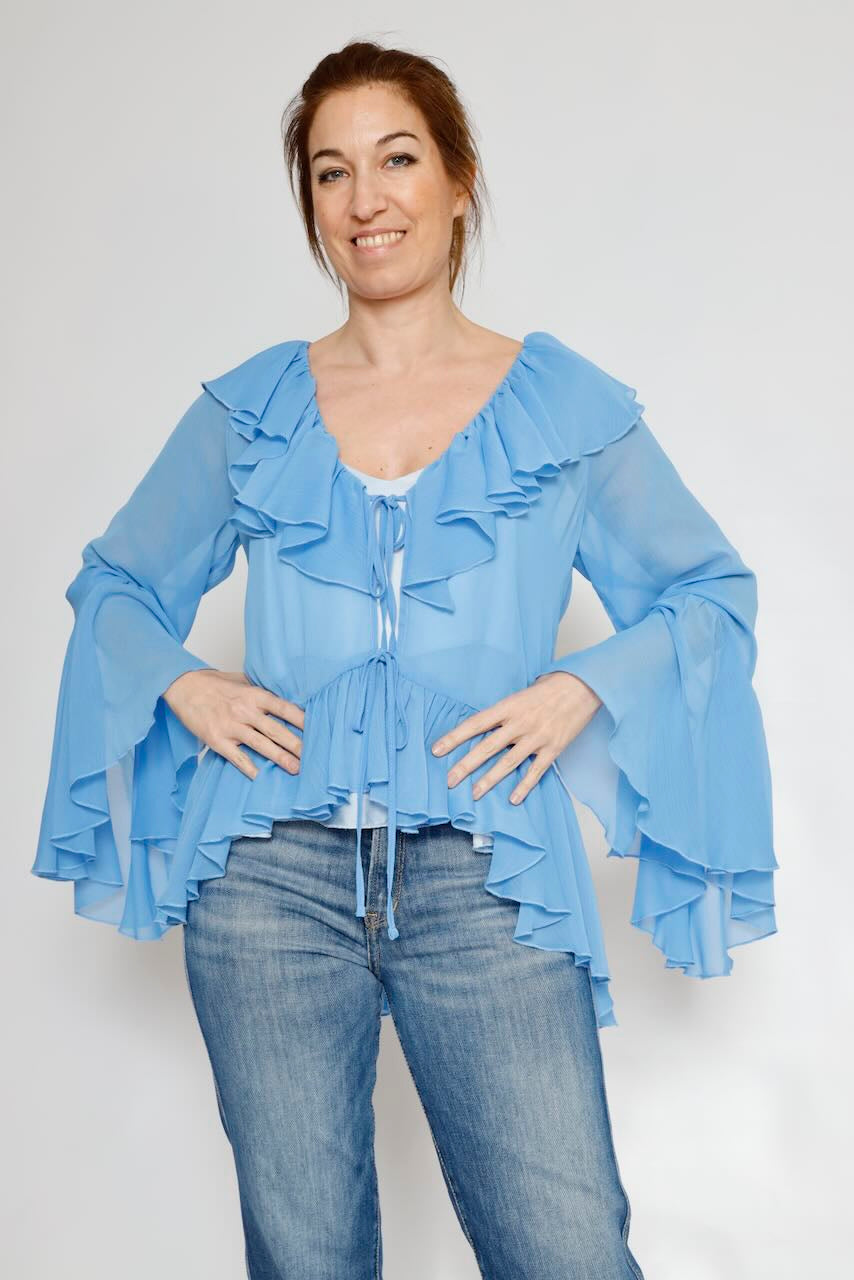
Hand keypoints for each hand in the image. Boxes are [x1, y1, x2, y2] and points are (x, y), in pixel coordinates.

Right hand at [162, 669, 303, 780]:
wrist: (182, 687)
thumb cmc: (213, 684)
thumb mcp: (241, 680)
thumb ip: (261, 690)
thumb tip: (283, 697)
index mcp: (254, 695)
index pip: (285, 708)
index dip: (302, 720)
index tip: (317, 730)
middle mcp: (245, 711)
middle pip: (277, 730)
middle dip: (297, 745)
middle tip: (312, 757)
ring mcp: (231, 727)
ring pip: (262, 745)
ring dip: (280, 759)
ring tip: (295, 769)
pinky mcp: (217, 740)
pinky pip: (237, 757)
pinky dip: (249, 768)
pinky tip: (261, 777)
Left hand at [430, 671, 601, 804]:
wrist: (583, 687)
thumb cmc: (550, 688)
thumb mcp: (521, 694)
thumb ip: (504, 712)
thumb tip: (485, 726)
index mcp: (509, 706)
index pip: (475, 723)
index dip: (455, 737)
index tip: (437, 750)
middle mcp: (520, 723)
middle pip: (487, 747)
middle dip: (466, 765)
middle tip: (450, 780)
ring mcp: (537, 737)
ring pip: (508, 762)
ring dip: (489, 780)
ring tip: (474, 793)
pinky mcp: (553, 748)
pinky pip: (536, 771)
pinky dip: (524, 786)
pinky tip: (513, 799)